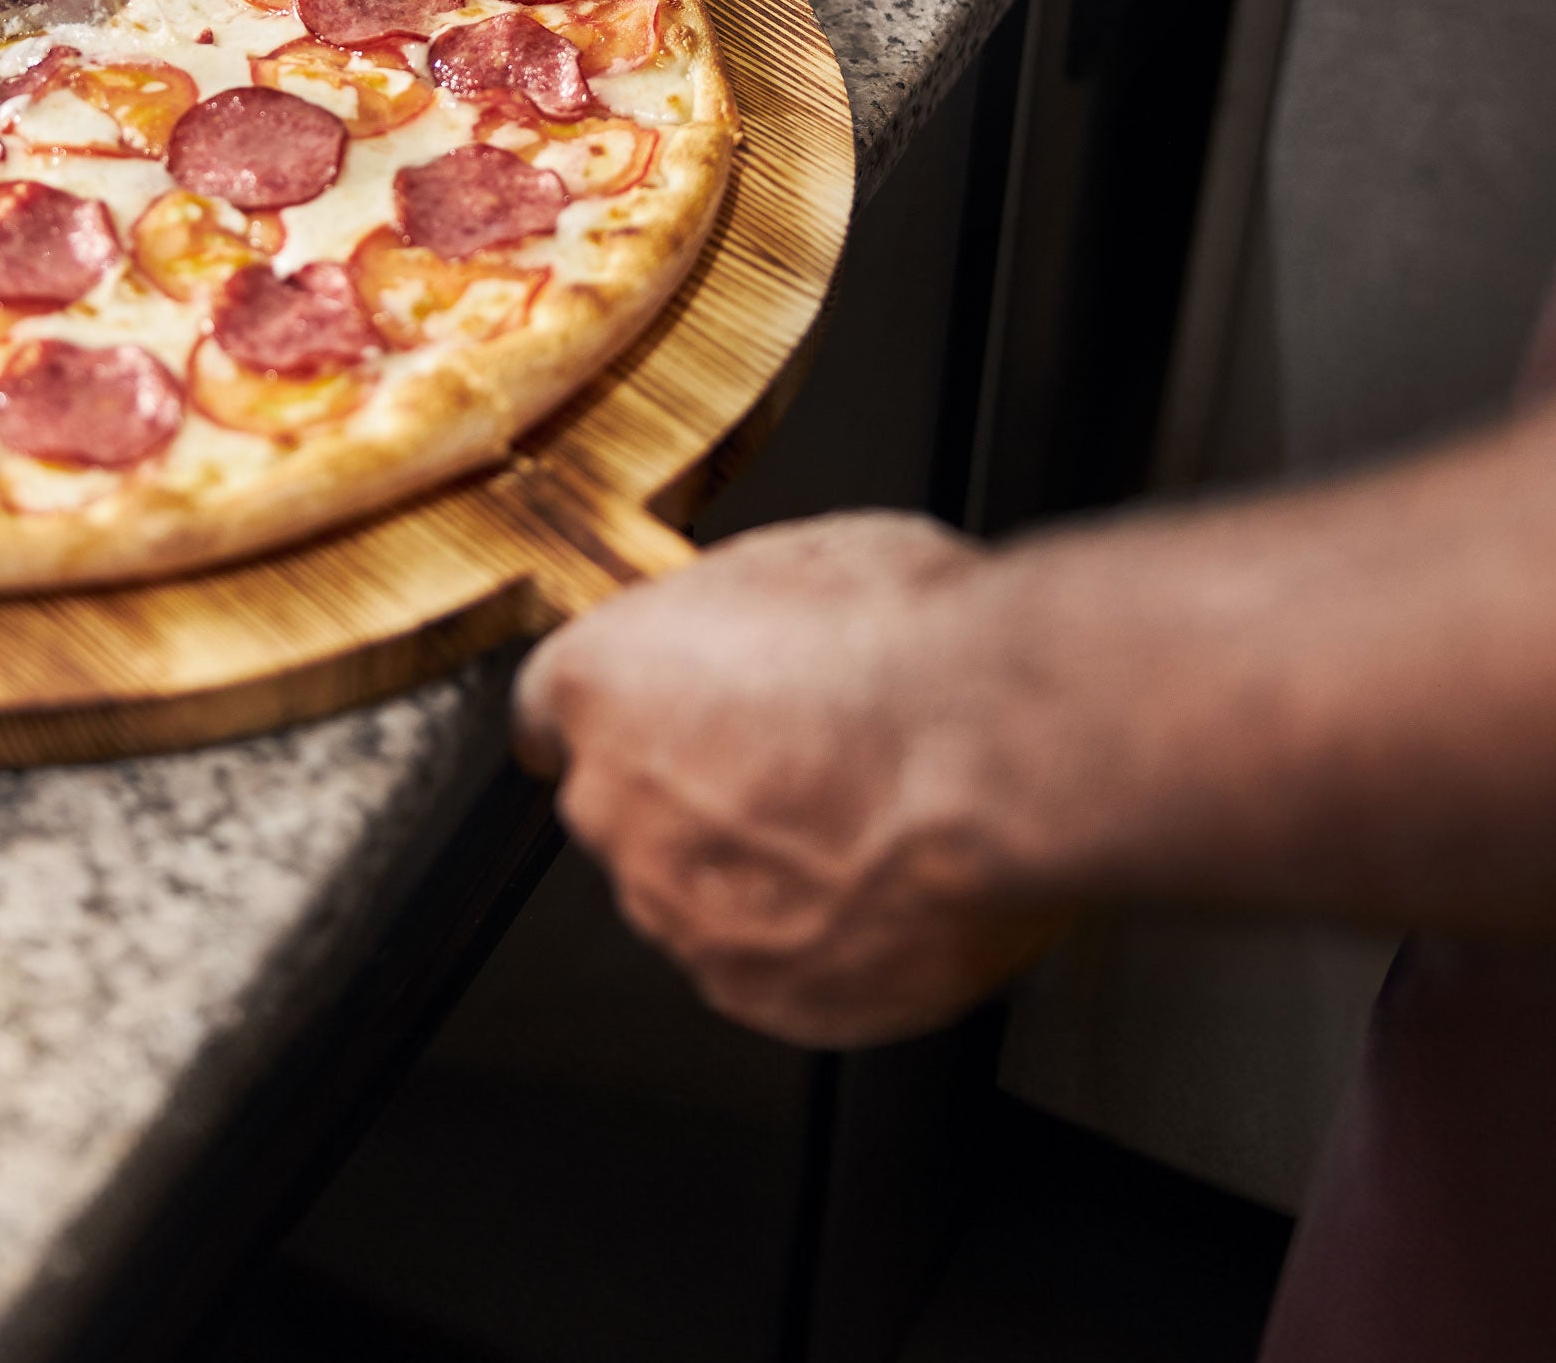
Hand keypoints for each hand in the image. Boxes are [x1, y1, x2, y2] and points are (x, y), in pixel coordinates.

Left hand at [512, 513, 1069, 1046]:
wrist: (999, 754)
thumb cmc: (909, 647)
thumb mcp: (799, 559)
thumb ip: (733, 617)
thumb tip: (749, 626)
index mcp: (604, 684)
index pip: (556, 706)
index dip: (619, 704)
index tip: (653, 707)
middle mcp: (619, 812)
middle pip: (627, 806)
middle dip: (695, 786)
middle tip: (797, 754)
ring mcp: (686, 916)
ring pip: (697, 894)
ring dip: (754, 868)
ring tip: (859, 818)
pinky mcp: (766, 997)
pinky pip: (773, 965)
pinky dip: (819, 937)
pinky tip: (884, 876)